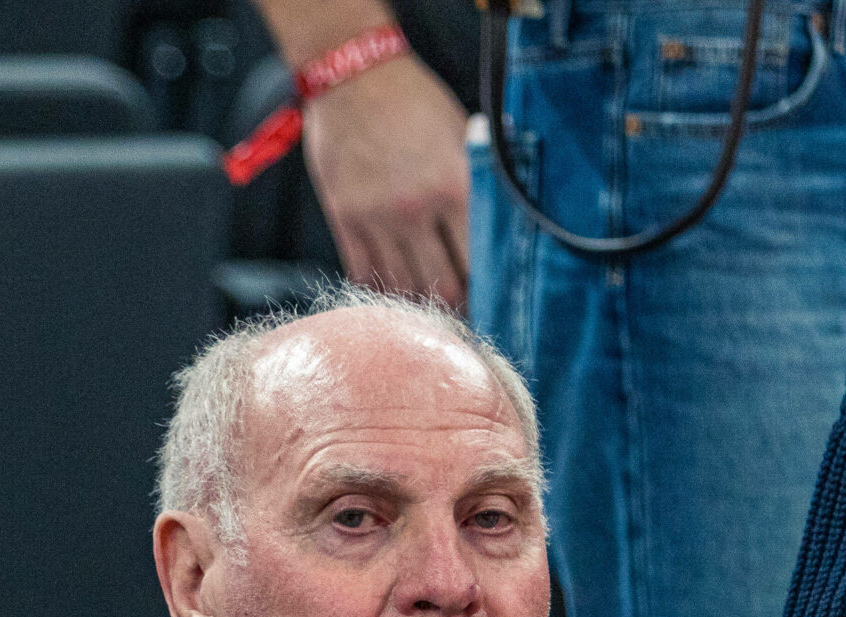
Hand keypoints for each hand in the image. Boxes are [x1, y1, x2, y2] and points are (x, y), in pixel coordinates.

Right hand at [301, 52, 470, 307]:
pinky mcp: (344, 217)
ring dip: (417, 302)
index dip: (487, 290)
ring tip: (428, 306)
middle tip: (462, 313)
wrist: (353, 75)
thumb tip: (501, 222)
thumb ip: (476, 180)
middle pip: (442, 284)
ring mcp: (377, 216)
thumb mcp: (460, 134)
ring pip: (401, 285)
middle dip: (455, 306)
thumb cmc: (413, 101)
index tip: (491, 302)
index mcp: (454, 186)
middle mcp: (416, 208)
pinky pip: (362, 271)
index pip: (478, 260)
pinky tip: (390, 292)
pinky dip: (378, 289)